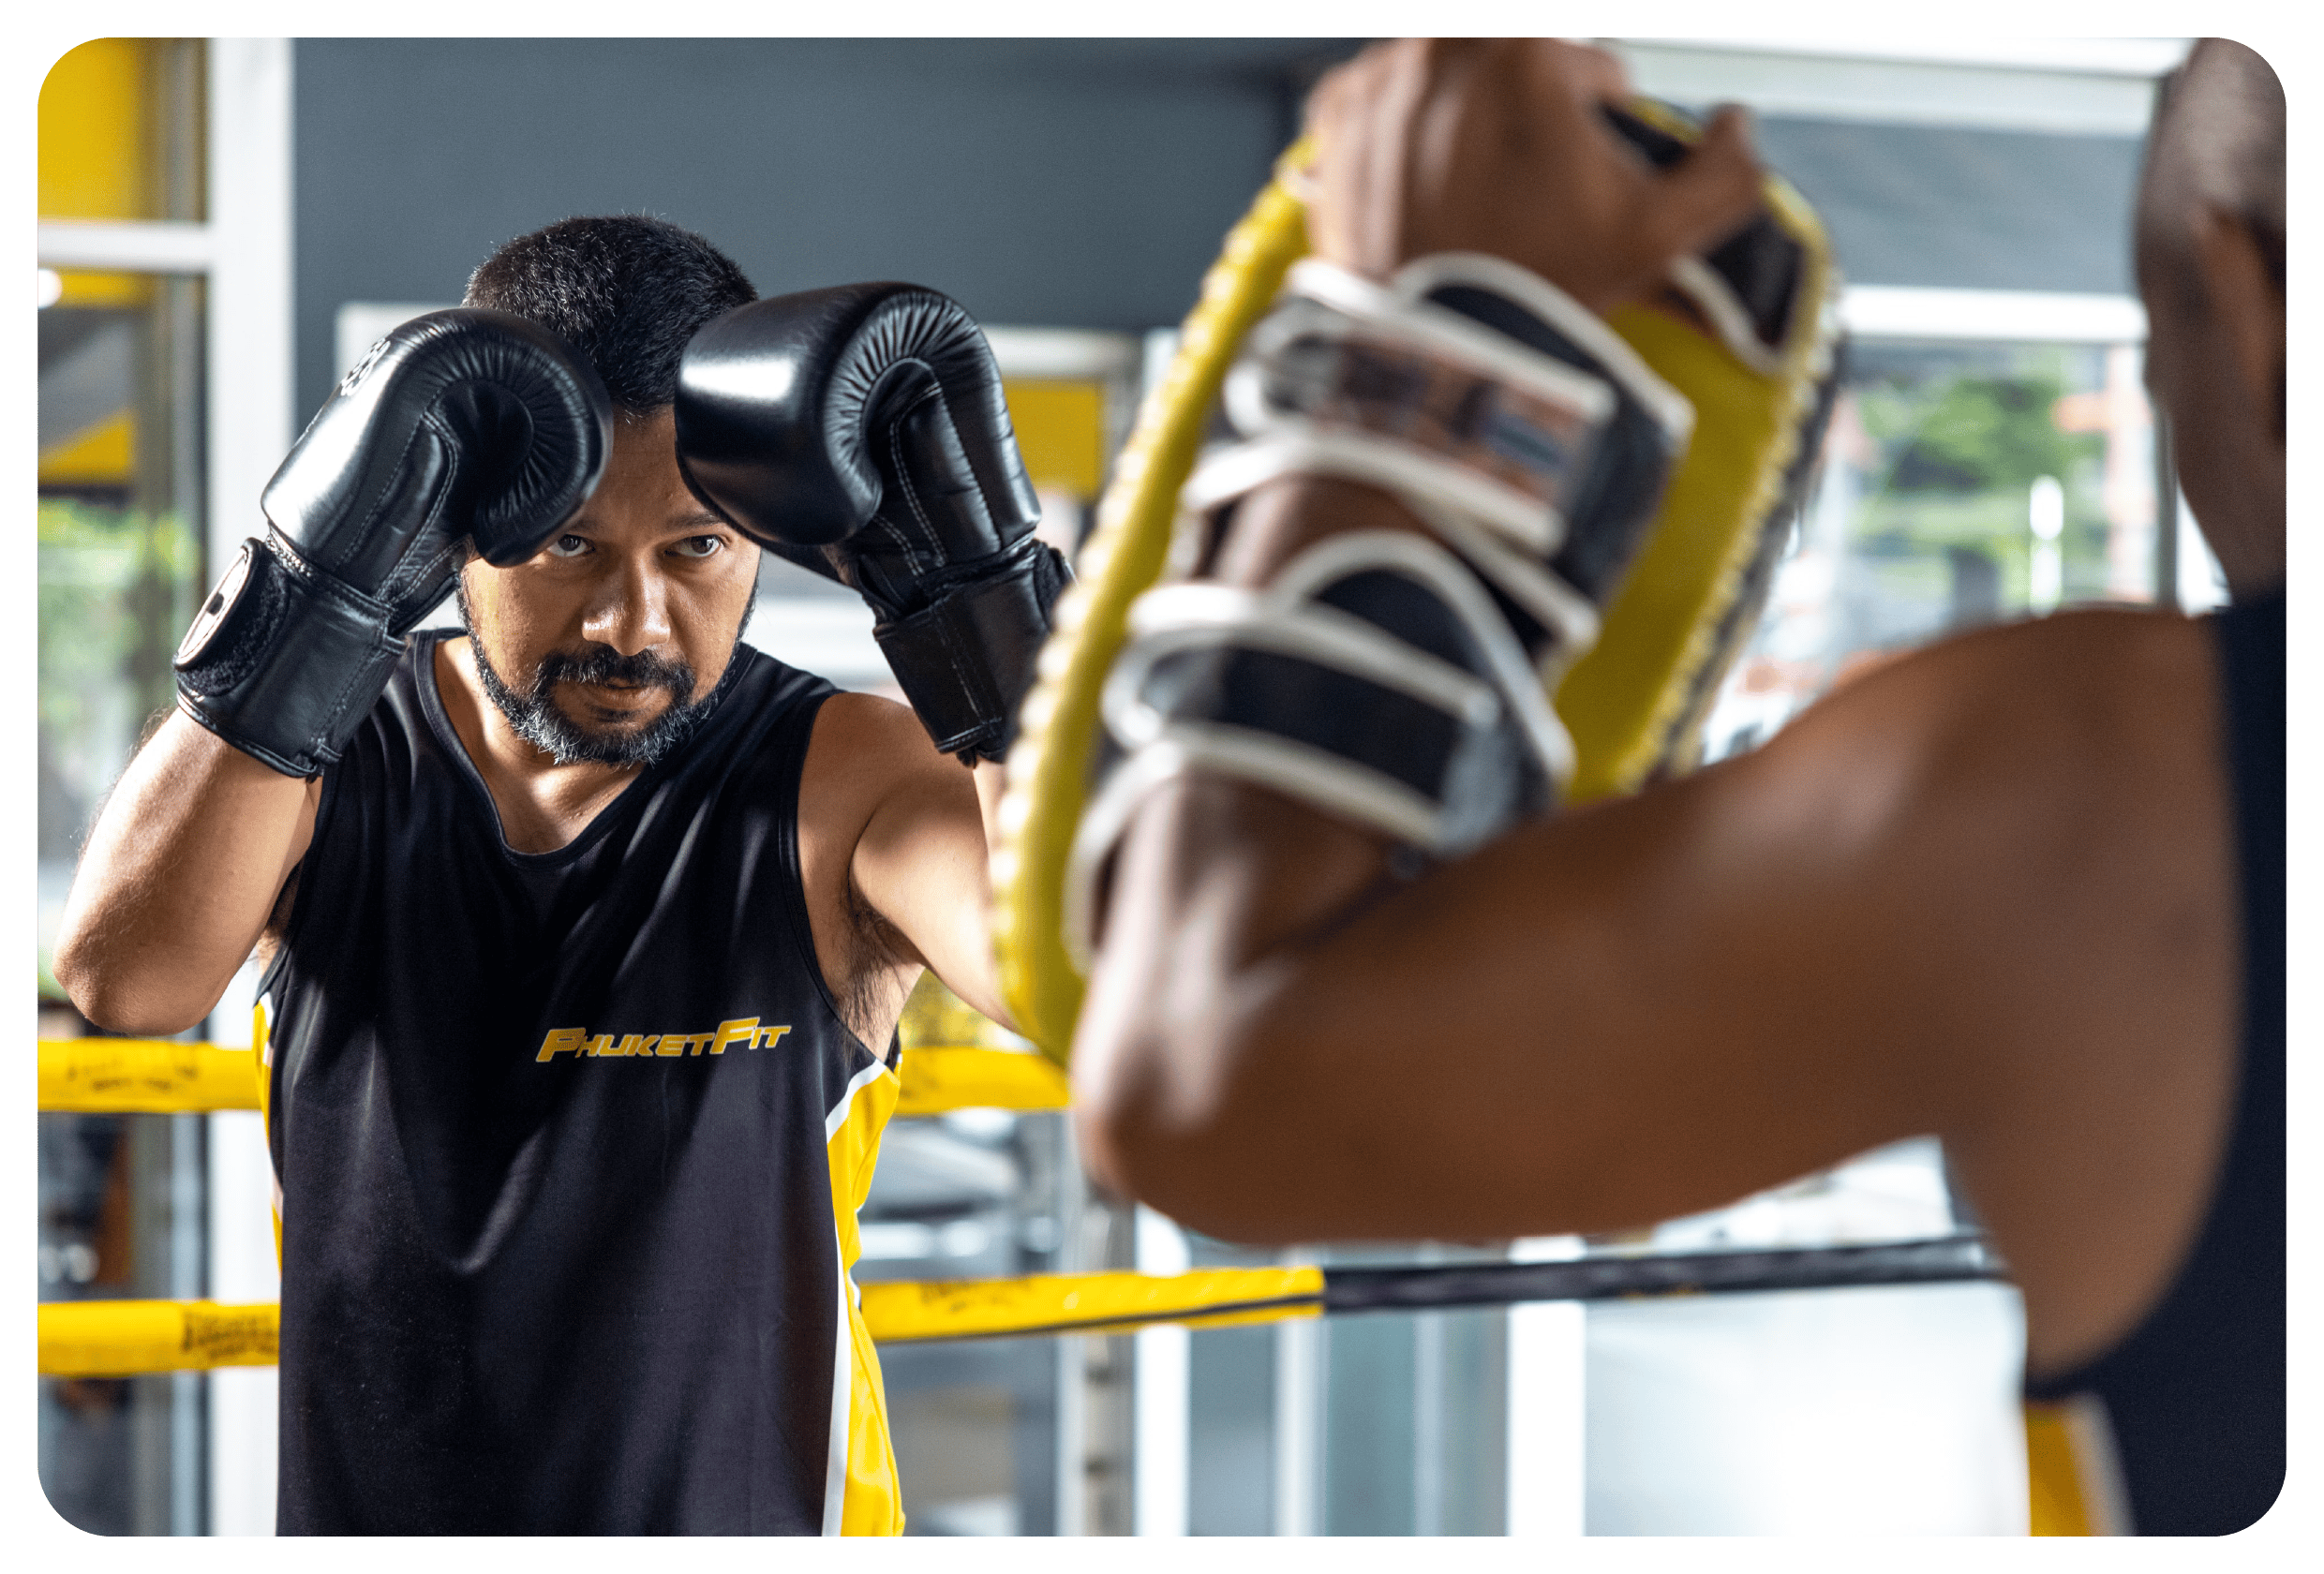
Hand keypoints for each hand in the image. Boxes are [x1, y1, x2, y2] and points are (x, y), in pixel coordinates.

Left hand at [1303, 38, 1762, 315]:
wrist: (1429, 345)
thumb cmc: (1542, 288)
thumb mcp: (1660, 237)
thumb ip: (1725, 173)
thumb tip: (1738, 124)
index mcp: (1525, 50)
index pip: (1595, 71)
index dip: (1605, 128)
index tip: (1587, 179)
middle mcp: (1443, 46)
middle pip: (1517, 66)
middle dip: (1532, 116)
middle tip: (1532, 190)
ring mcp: (1380, 80)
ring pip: (1451, 78)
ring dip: (1468, 118)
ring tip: (1476, 193)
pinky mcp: (1333, 117)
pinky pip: (1384, 100)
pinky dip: (1403, 132)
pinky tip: (1423, 186)